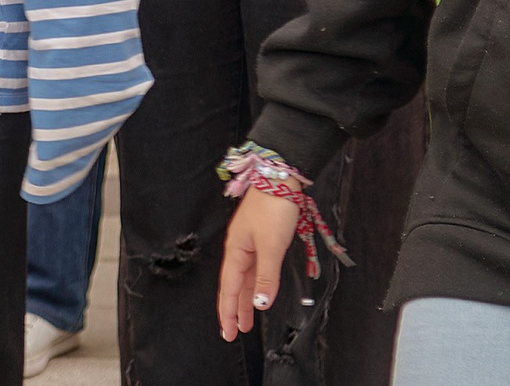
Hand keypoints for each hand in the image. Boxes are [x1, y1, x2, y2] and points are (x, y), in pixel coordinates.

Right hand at [217, 186, 304, 340]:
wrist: (281, 176)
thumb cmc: (273, 206)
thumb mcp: (272, 246)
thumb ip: (266, 276)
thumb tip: (260, 304)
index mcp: (235, 250)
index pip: (229, 289)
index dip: (228, 312)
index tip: (228, 333)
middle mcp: (240, 248)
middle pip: (234, 286)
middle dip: (234, 309)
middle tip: (234, 332)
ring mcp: (251, 243)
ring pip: (246, 278)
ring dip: (247, 299)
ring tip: (247, 320)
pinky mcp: (263, 238)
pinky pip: (256, 268)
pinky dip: (257, 283)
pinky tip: (261, 291)